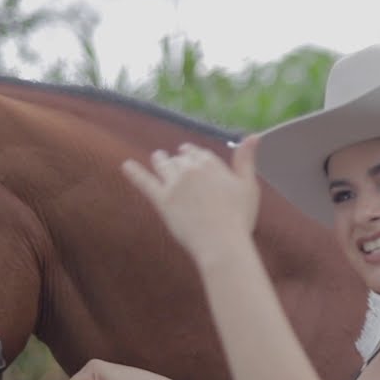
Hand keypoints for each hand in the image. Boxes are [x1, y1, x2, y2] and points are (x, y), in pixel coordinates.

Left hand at [121, 134, 261, 263]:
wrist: (222, 243)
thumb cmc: (239, 218)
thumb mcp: (248, 186)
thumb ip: (246, 159)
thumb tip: (253, 136)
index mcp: (211, 163)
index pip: (198, 153)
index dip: (194, 155)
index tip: (191, 156)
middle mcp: (191, 168)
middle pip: (180, 158)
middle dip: (178, 160)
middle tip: (175, 161)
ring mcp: (174, 183)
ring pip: (163, 164)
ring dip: (160, 160)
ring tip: (157, 158)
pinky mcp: (162, 200)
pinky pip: (144, 182)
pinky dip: (134, 172)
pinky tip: (126, 166)